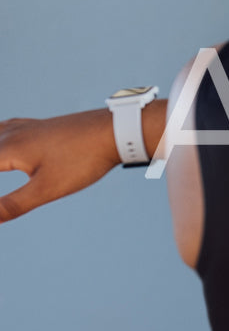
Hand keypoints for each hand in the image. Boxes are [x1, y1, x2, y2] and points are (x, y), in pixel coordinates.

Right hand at [0, 109, 122, 222]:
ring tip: (0, 162)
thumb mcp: (47, 188)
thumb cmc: (83, 159)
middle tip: (7, 185)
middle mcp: (10, 133)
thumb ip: (13, 204)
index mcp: (6, 149)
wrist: (115, 130)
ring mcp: (24, 127)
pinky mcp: (38, 126)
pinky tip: (1, 136)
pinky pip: (2, 129)